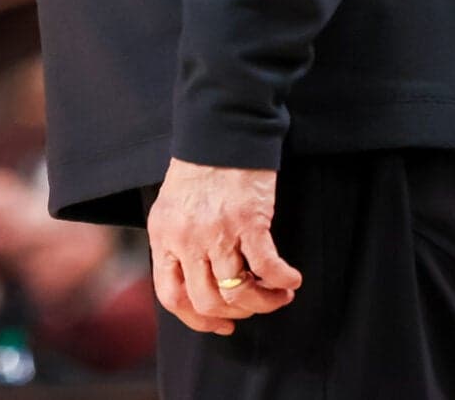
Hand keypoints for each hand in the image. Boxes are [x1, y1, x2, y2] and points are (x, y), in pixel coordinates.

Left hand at [147, 159, 302, 335]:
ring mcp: (216, 232)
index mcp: (163, 237)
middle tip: (254, 304)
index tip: (222, 324)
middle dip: (235, 313)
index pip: (171, 296)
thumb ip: (179, 246)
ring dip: (263, 302)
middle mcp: (185, 239)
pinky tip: (292, 279)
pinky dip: (283, 280)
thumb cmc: (200, 169)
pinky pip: (267, 267)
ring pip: (236, 292)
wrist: (220, 128)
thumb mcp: (172, 209)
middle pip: (206, 301)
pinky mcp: (248, 221)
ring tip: (279, 294)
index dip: (197, 320)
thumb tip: (201, 288)